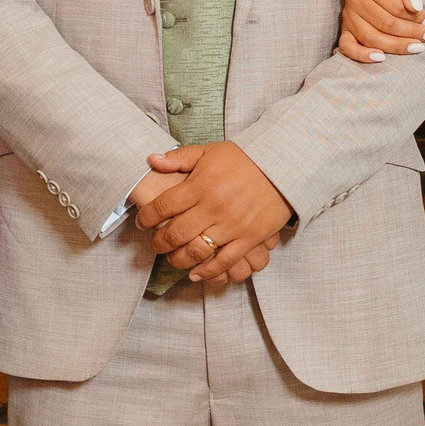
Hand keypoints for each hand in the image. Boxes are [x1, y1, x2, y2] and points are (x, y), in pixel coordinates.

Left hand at [136, 142, 294, 282]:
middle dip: (159, 242)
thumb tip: (152, 160)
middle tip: (155, 244)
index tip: (142, 222)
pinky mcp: (249, 238)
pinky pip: (224, 261)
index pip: (164, 206)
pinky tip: (195, 274)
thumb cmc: (244, 159)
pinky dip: (207, 271)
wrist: (282, 167)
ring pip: (196, 251)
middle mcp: (213, 207)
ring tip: (172, 258)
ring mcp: (231, 225)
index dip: (148, 217)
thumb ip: (180, 157)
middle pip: (176, 232)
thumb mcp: (211, 151)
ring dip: (178, 259)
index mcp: (200, 185)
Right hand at [338, 0, 424, 62]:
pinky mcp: (345, 30)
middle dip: (411, 33)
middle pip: (385, 24)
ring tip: (417, 48)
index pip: (395, 7)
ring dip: (397, 46)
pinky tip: (381, 58)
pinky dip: (362, 55)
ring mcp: (347, 16)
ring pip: (372, 38)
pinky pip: (347, 47)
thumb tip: (416, 7)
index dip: (416, 18)